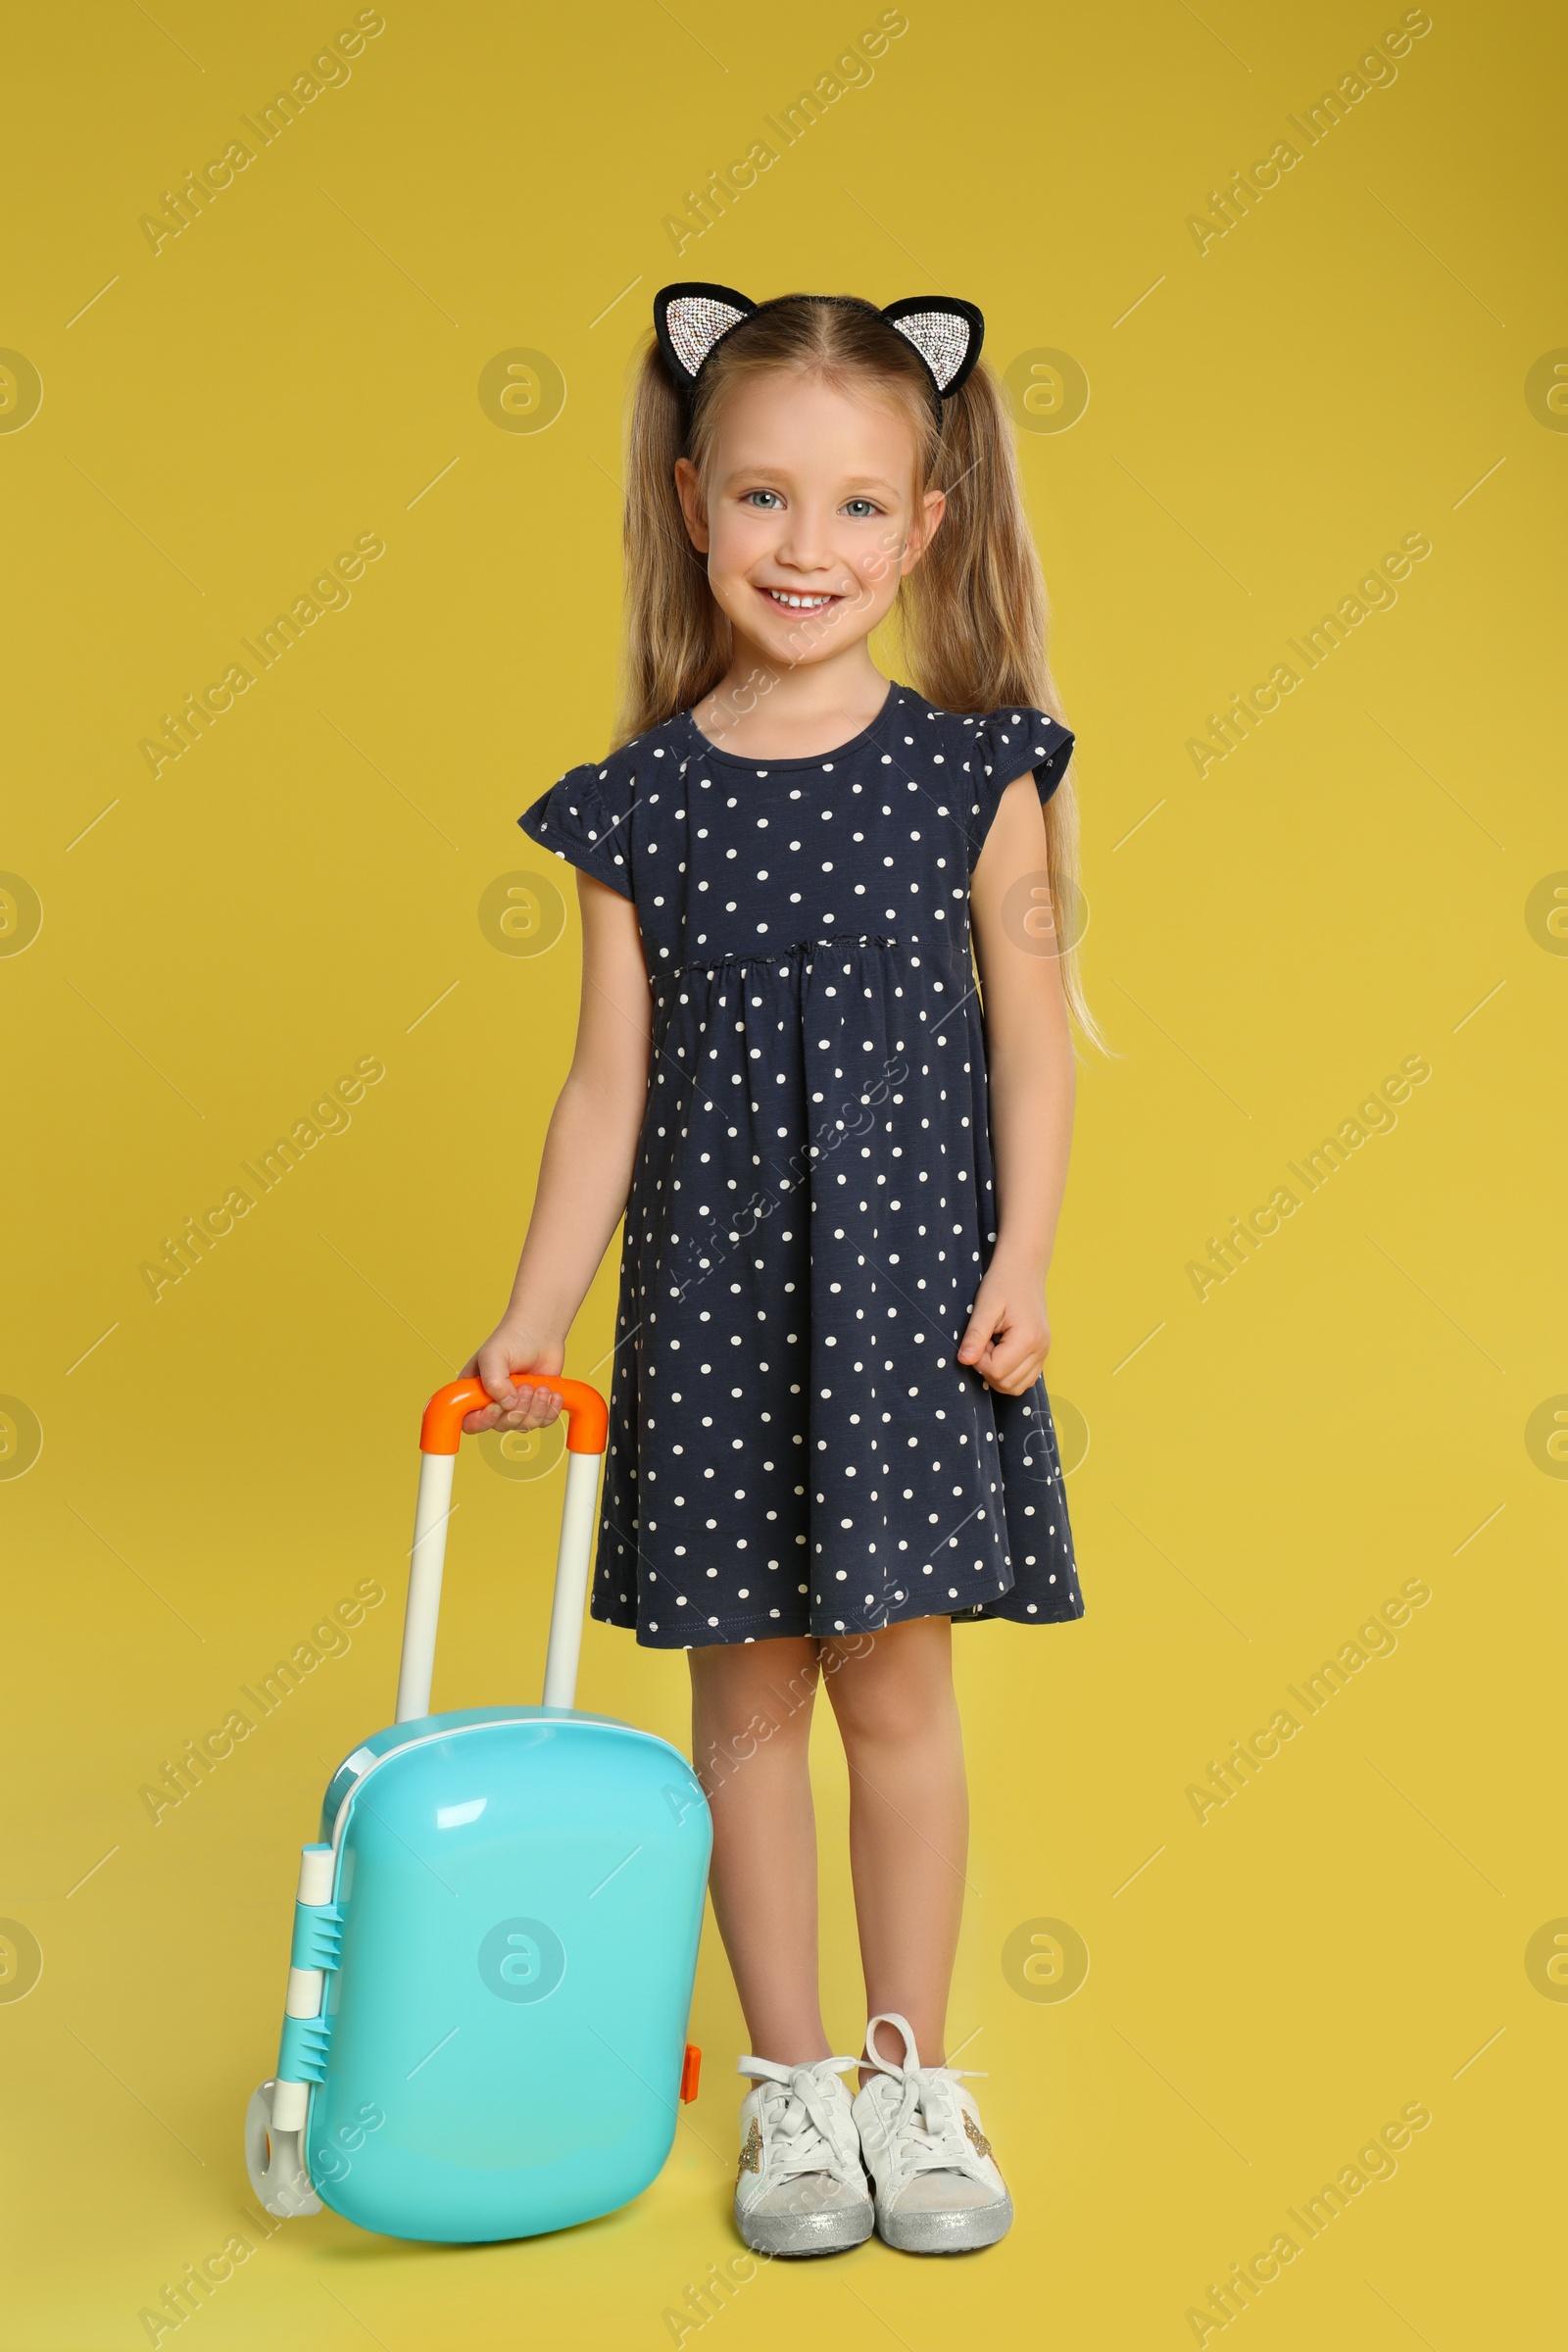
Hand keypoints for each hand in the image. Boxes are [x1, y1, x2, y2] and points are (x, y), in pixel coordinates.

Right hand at [458, 1324, 566, 1434]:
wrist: (540, 1333)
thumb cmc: (512, 1340)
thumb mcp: (493, 1355)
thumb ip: (493, 1380)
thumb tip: (508, 1404)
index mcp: (475, 1393)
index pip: (471, 1422)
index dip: (484, 1420)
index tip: (498, 1406)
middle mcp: (493, 1403)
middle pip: (502, 1425)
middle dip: (518, 1409)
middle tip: (526, 1387)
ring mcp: (515, 1407)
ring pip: (524, 1425)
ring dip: (537, 1408)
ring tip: (541, 1387)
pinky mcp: (536, 1408)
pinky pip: (543, 1422)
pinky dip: (550, 1410)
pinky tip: (553, 1393)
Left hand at [955, 1249, 1050, 1394]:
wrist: (1024, 1268)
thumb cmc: (1003, 1283)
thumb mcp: (985, 1307)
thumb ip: (975, 1336)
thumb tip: (963, 1361)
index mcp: (1028, 1339)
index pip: (996, 1371)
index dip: (979, 1360)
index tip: (978, 1339)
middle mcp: (1041, 1349)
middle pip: (1007, 1384)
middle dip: (988, 1368)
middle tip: (984, 1341)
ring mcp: (1044, 1352)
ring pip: (1017, 1387)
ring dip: (998, 1372)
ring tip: (993, 1345)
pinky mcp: (1042, 1352)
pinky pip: (1025, 1378)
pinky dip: (1009, 1372)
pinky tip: (1001, 1350)